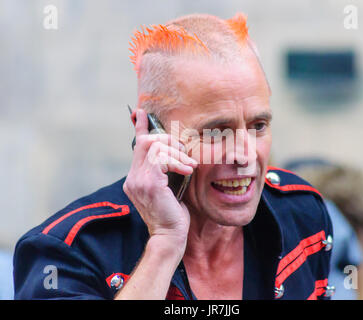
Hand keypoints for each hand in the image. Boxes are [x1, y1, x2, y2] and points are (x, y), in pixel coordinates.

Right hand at [123, 109, 196, 248]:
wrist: (170, 235)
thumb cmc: (172, 213)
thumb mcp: (169, 187)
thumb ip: (166, 170)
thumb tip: (175, 154)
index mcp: (136, 177)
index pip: (137, 147)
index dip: (140, 128)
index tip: (140, 112)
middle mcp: (133, 177)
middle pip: (146, 142)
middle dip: (168, 140)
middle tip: (184, 152)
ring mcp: (138, 180)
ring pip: (154, 147)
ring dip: (176, 152)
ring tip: (188, 165)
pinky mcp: (149, 183)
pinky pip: (162, 158)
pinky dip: (177, 161)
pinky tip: (187, 170)